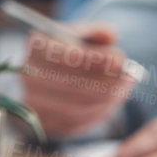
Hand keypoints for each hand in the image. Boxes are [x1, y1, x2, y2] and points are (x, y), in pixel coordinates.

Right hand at [20, 25, 136, 138]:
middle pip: (69, 83)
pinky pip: (77, 122)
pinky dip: (100, 111)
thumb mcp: (80, 35)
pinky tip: (113, 100)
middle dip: (105, 81)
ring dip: (106, 97)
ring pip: (74, 106)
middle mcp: (28, 76)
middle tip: (129, 76)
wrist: (49, 79)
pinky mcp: (47, 123)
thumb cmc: (69, 52)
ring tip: (125, 86)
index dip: (92, 59)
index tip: (118, 60)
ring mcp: (35, 103)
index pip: (60, 55)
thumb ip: (96, 32)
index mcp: (35, 48)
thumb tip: (111, 36)